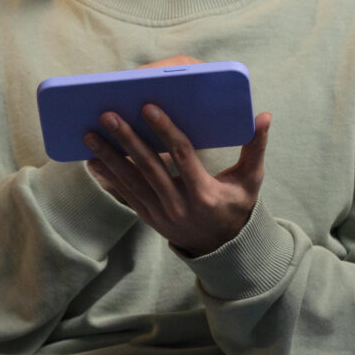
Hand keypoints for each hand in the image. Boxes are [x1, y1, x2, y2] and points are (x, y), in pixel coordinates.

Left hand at [84, 102, 273, 256]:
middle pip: (149, 167)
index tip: (148, 108)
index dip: (165, 131)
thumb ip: (255, 147)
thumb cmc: (235, 206)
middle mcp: (179, 205)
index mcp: (204, 193)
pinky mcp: (148, 217)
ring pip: (131, 181)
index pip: (182, 156)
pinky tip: (92, 159)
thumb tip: (264, 115)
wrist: (220, 247)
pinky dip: (108, 177)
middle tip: (108, 116)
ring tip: (90, 135)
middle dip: (127, 140)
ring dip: (109, 157)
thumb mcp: (250, 181)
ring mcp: (160, 214)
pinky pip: (125, 195)